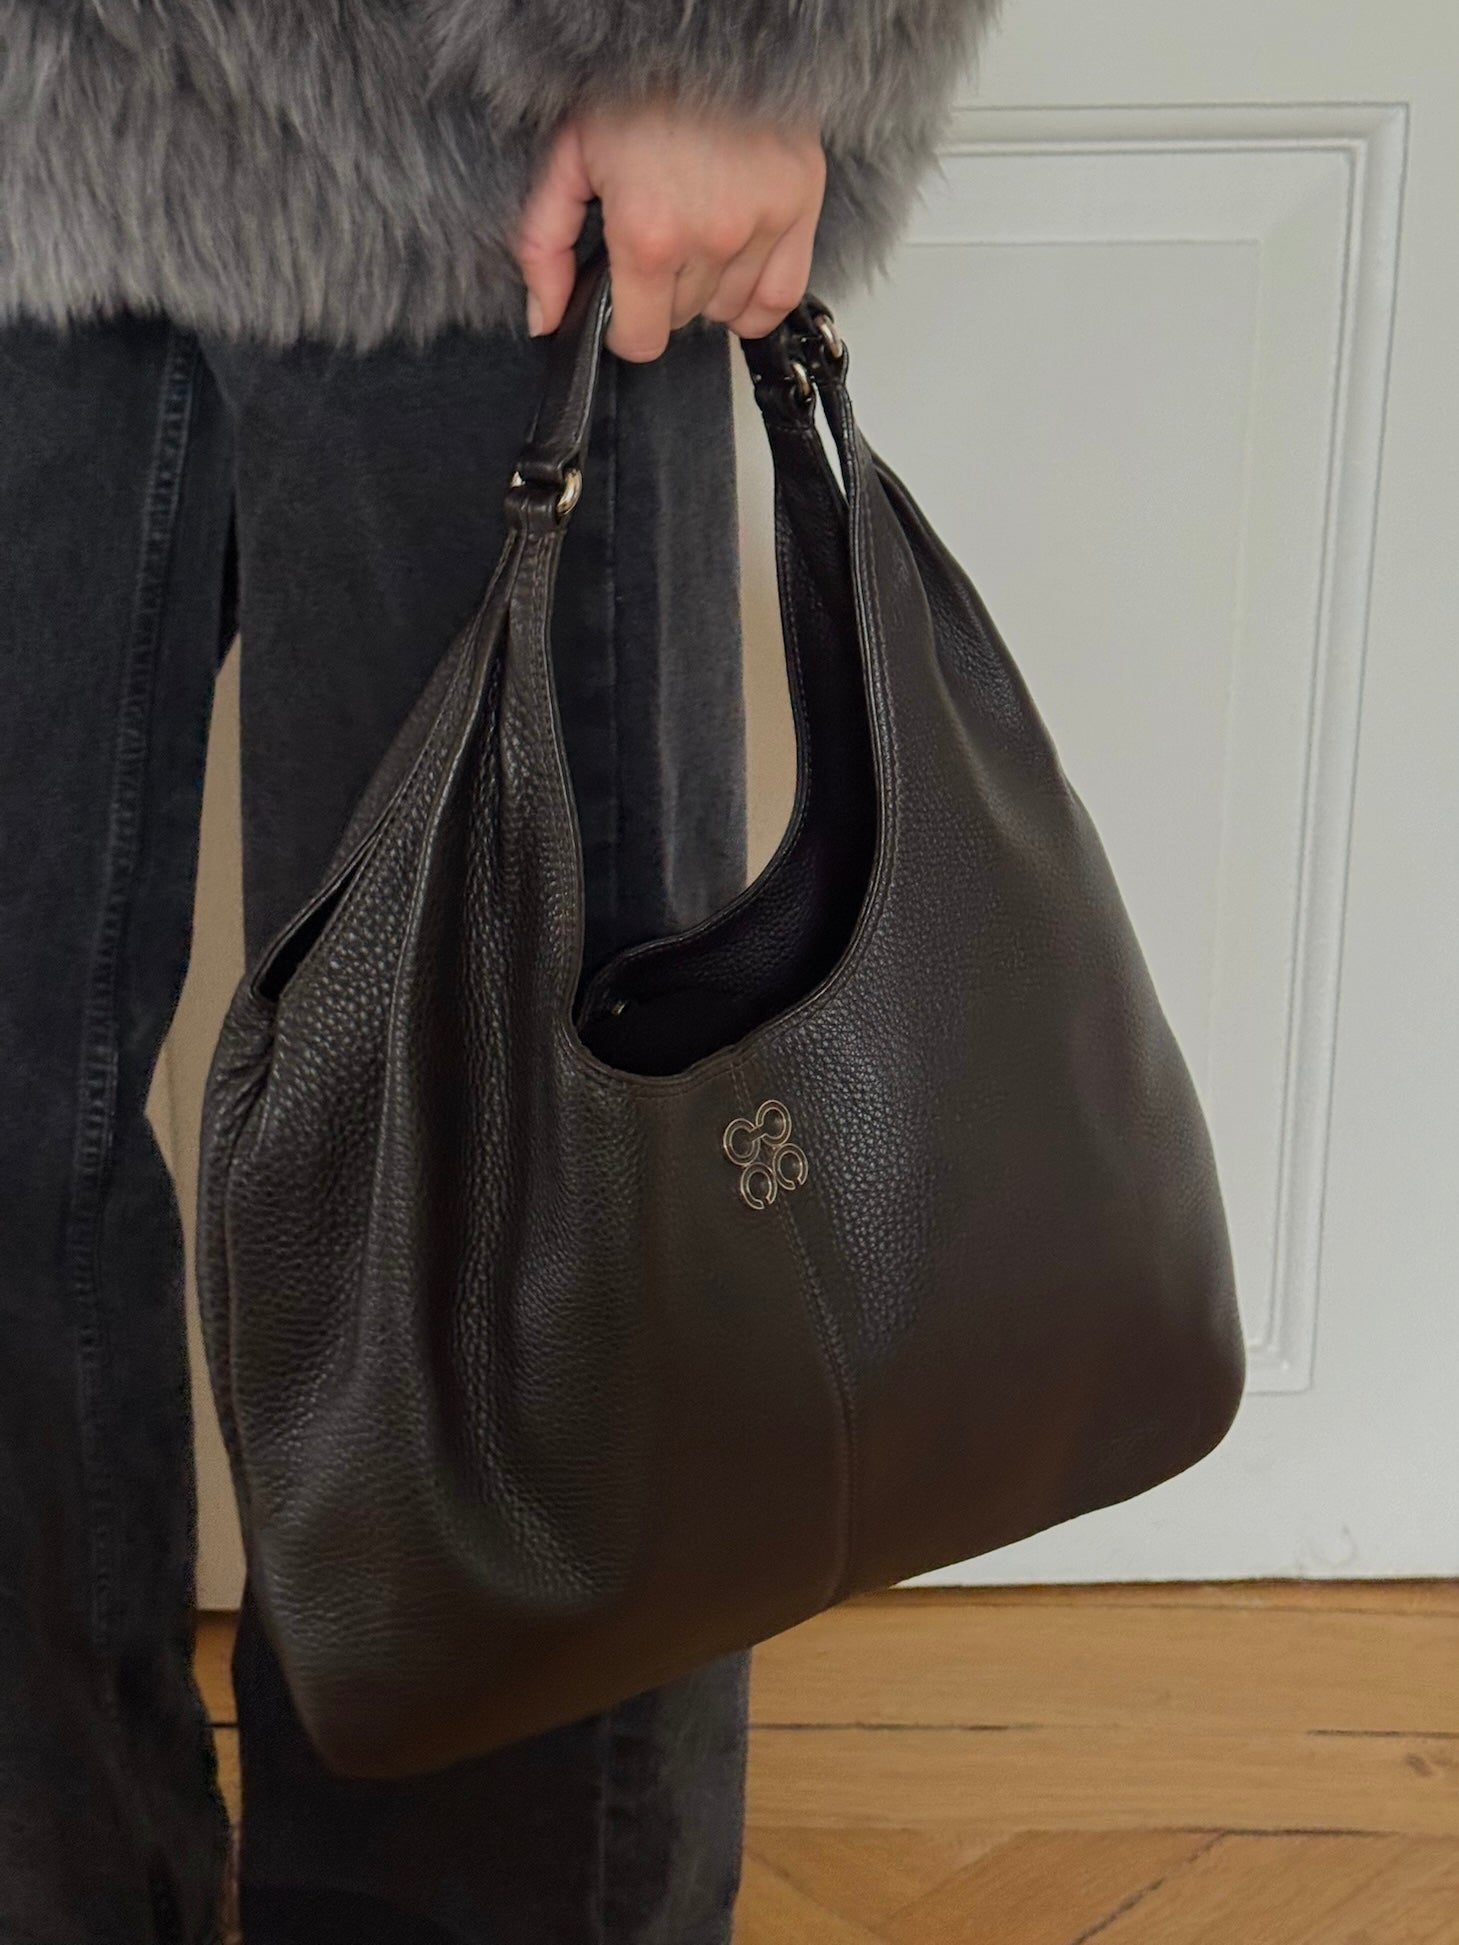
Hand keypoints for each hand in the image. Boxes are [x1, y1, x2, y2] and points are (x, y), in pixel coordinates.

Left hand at [514, 99, 826, 360]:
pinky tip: (734, 273)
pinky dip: (756, 299)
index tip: (622, 303)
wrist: (703, 30)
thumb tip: (543, 321)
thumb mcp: (567, 160)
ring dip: (707, 292)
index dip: (624, 327)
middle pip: (682, 321)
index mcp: (649, 233)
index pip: (641, 340)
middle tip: (654, 242)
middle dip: (662, 296)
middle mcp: (712, 237)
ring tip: (693, 241)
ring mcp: (762, 223)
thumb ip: (544, 248)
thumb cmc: (634, 87)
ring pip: (728, 311)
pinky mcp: (801, 204)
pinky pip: (782, 297)